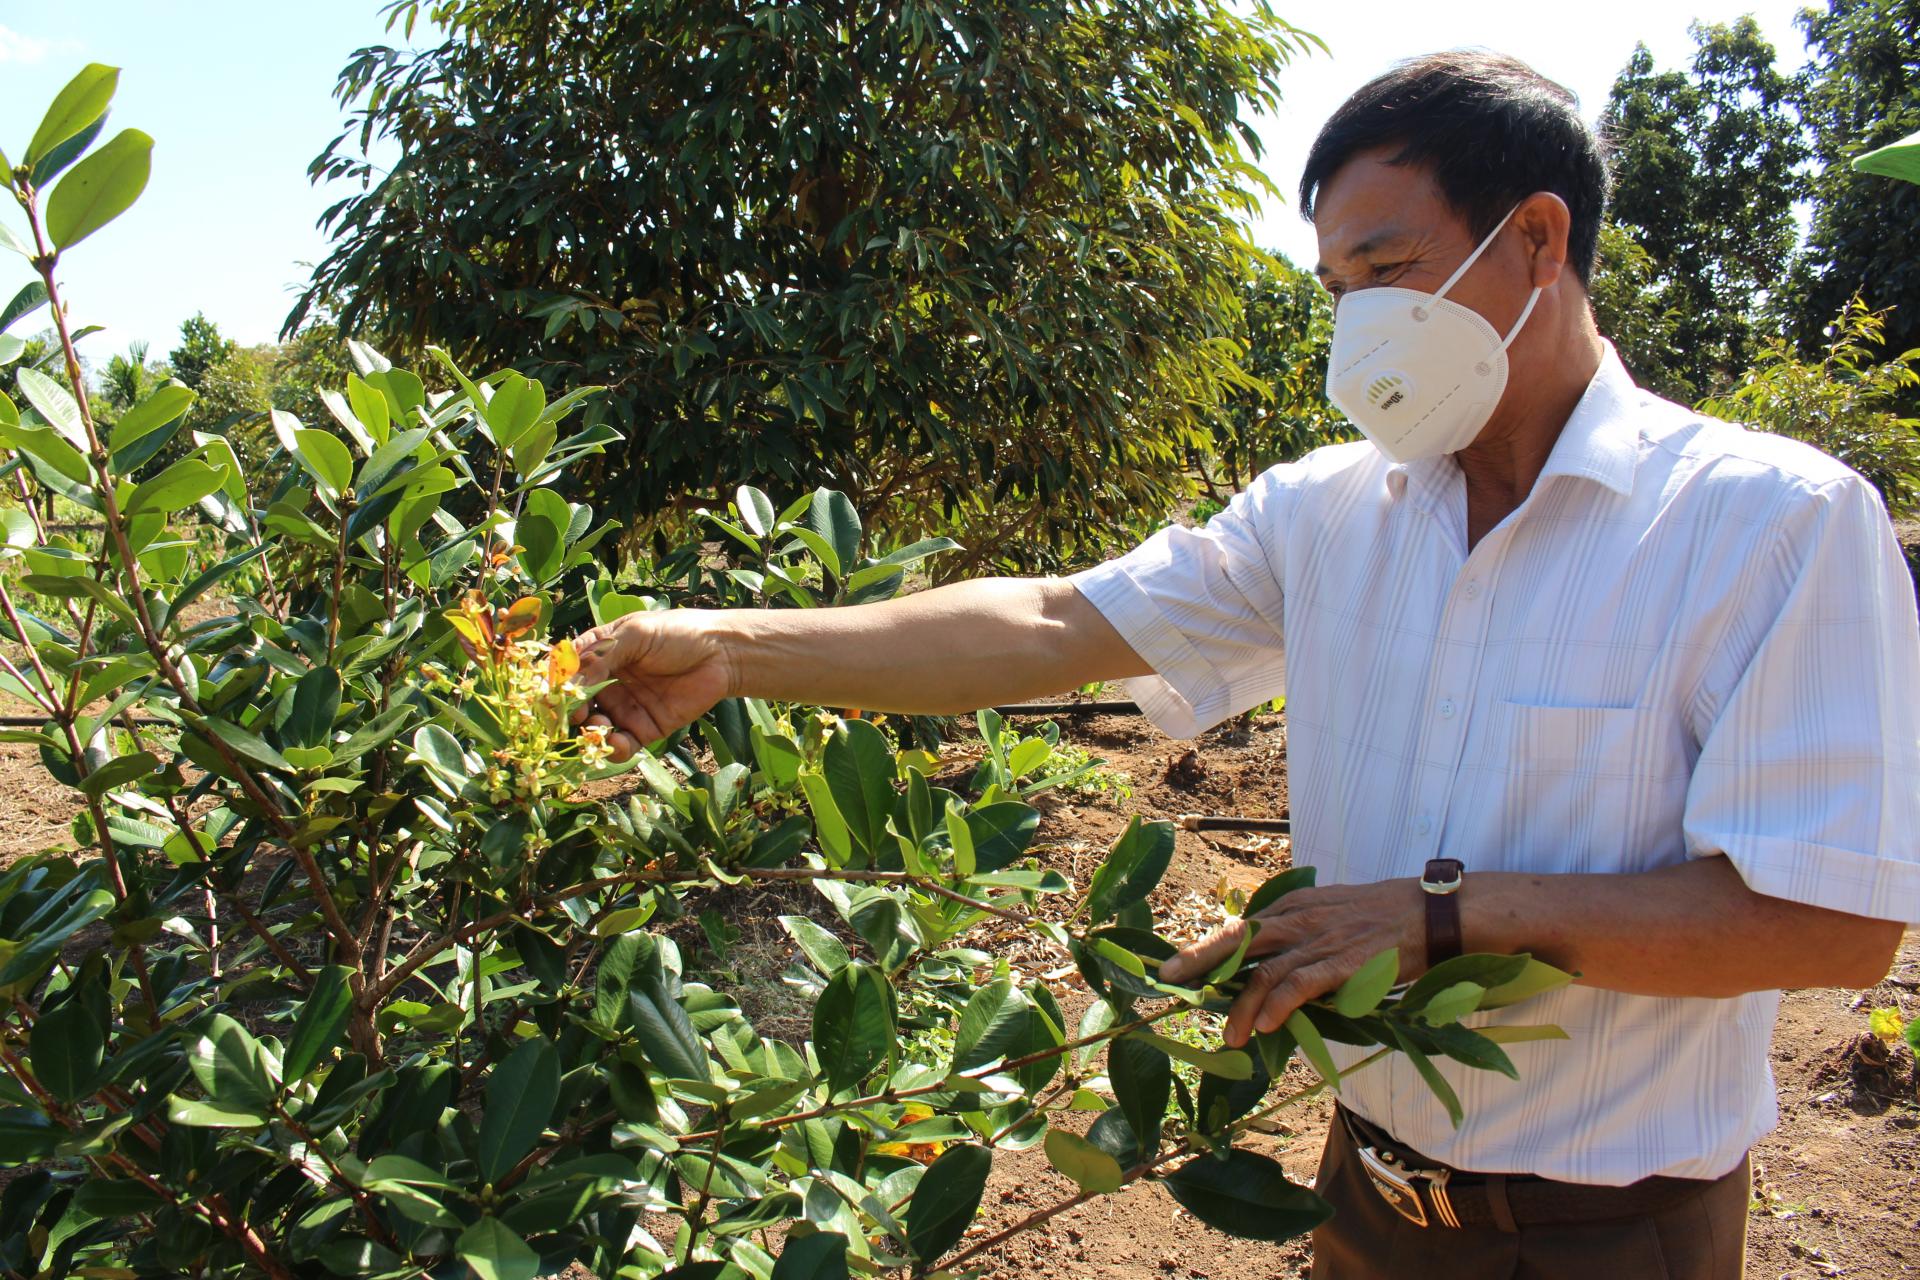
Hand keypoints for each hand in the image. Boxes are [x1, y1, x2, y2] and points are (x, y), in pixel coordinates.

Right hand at [571, 611, 737, 760]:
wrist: (722, 654)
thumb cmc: (678, 633)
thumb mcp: (636, 634)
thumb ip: (601, 655)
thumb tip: (568, 680)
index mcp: (602, 655)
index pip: (569, 673)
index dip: (558, 686)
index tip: (552, 697)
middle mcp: (609, 682)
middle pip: (578, 704)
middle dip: (572, 714)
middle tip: (575, 717)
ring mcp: (627, 707)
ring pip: (596, 727)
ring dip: (591, 733)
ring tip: (598, 729)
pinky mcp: (646, 728)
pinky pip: (622, 744)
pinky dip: (614, 748)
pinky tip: (617, 742)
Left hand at [1159, 879, 1426, 1047]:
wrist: (1432, 914)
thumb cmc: (1383, 920)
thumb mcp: (1332, 915)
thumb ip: (1300, 937)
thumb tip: (1269, 974)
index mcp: (1293, 908)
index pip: (1239, 928)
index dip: (1204, 947)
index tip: (1173, 965)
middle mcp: (1299, 919)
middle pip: (1237, 940)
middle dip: (1198, 962)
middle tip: (1168, 983)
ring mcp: (1319, 940)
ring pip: (1265, 972)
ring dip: (1241, 1007)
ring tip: (1228, 1036)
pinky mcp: (1342, 962)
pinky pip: (1300, 985)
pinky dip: (1278, 1006)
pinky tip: (1263, 1026)